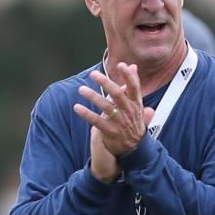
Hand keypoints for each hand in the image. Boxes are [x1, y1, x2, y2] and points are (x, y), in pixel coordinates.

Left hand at [74, 64, 154, 178]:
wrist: (135, 149)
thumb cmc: (134, 123)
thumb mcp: (137, 104)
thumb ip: (133, 85)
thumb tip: (133, 67)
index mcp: (136, 104)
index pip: (135, 88)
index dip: (129, 76)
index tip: (121, 65)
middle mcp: (129, 112)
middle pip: (118, 95)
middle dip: (105, 83)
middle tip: (93, 75)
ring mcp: (120, 123)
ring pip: (106, 107)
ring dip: (93, 97)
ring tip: (81, 90)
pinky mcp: (110, 132)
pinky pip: (97, 122)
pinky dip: (87, 114)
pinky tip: (77, 107)